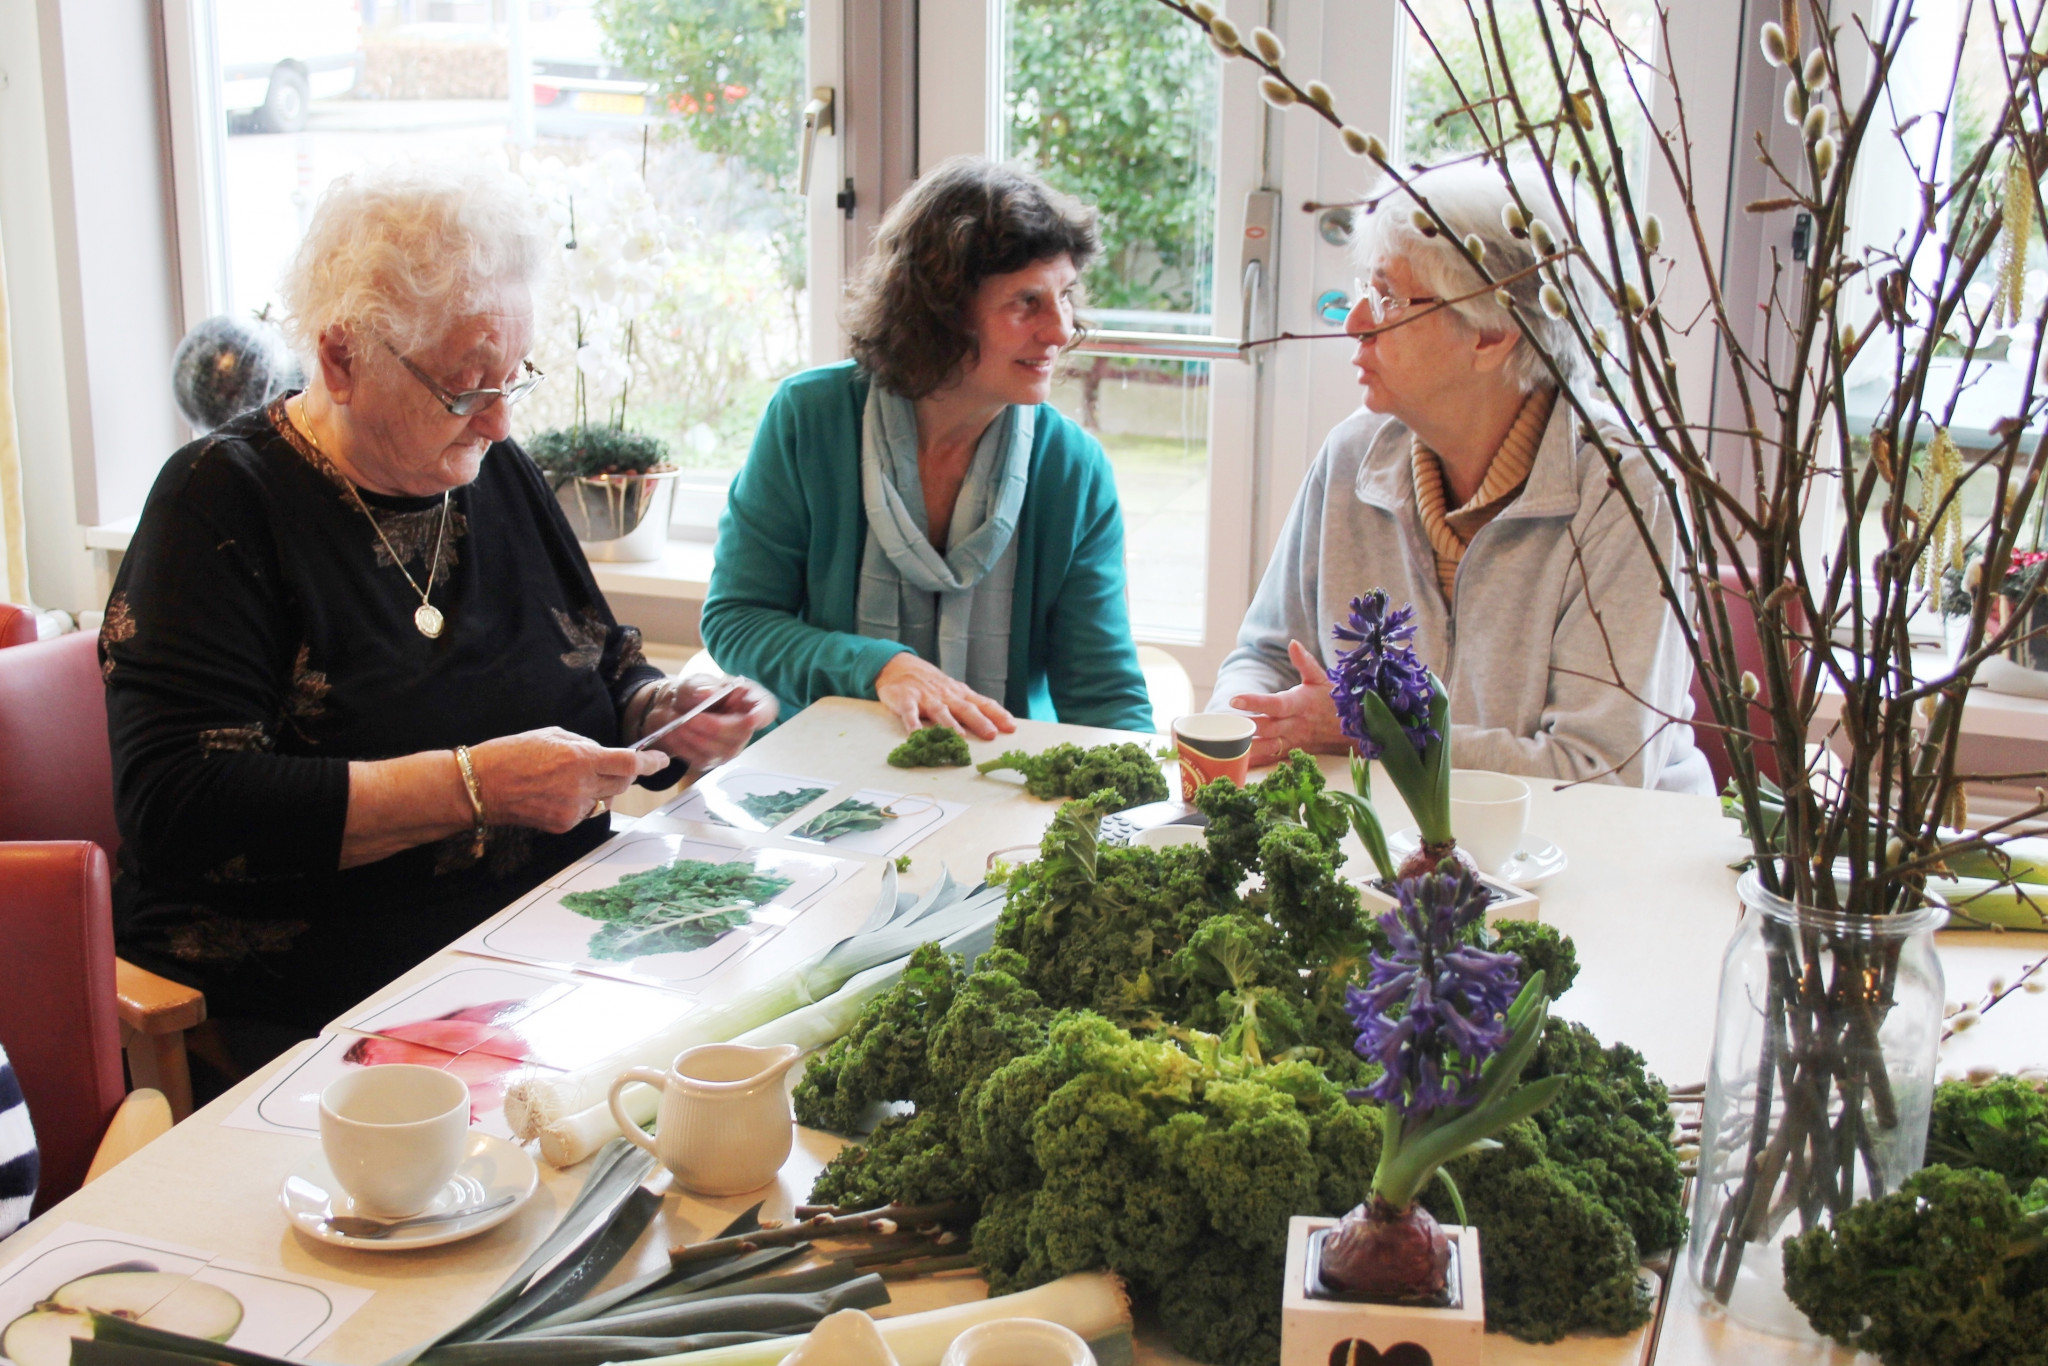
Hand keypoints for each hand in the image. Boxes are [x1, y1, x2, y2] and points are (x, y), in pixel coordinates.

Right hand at [468, 726, 670, 833]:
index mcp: (581, 759)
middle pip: (623, 783)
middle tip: (606, 765)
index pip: (630, 763)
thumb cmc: (512, 754)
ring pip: (605, 799)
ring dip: (600, 789)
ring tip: (569, 778)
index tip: (660, 759)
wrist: (480, 786)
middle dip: (622, 773)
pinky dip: (581, 802)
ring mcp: (574, 809)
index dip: (650, 762)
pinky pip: (586, 812)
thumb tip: (605, 755)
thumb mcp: (553, 735)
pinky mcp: (564, 825)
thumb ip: (585, 745)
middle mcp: (582, 786)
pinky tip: (557, 794)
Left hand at [632, 675, 777, 770]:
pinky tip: (673, 734)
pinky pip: (702, 759)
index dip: (762, 715)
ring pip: (721, 750)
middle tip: (688, 719)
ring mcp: (731, 746)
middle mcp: (746, 726)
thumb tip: (708, 693)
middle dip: (714, 728)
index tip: (752, 718)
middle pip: (741, 734)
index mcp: (749, 700)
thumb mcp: (694, 682)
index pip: (766, 710)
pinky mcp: (713, 759)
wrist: (674, 710)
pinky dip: (685, 747)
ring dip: (696, 738)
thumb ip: (700, 686)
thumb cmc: (693, 692)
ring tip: (676, 725)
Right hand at [874, 652, 1015, 739]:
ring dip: (950, 724)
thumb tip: (995, 725)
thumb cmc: (931, 684)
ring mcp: (926, 698)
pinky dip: (912, 724)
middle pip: (965, 708)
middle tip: (991, 734)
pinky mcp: (905, 700)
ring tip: (960, 737)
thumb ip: (970, 706)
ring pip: (940, 711)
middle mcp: (946, 695)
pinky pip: (909, 713)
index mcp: (960, 694)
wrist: (898, 666)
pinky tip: (916, 735)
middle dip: (979, 721)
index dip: (998, 715)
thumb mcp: (953, 691)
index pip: (983, 703)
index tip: (1012, 727)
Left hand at [1227, 639, 1356, 766]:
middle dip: (1244, 727)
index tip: (1234, 699)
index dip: (1255, 702)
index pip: (1276, 704)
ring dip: (1245, 747)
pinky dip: (1254, 762)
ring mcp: (1293, 741)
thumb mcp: (1321, 679)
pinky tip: (1234, 763)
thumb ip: (1305, 662)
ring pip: (1267, 747)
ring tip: (1222, 744)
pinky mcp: (1292, 752)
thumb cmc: (1332, 701)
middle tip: (1221, 723)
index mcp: (1301, 704)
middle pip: (1267, 728)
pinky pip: (1271, 758)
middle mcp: (1296, 725)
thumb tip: (1292, 643)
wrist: (1352, 730)